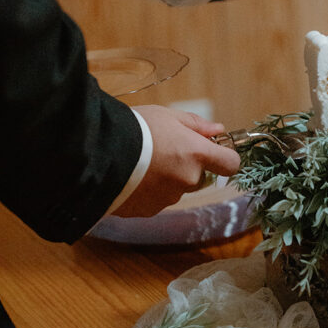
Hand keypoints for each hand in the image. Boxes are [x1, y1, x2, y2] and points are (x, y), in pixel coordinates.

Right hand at [114, 106, 239, 217]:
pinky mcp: (148, 210)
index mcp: (197, 155)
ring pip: (175, 189)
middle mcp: (188, 180)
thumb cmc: (135, 129)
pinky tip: (131, 178)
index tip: (215, 151)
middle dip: (186, 166)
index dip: (224, 157)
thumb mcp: (167, 116)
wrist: (98, 155)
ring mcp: (168, 198)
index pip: (230, 164)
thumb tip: (217, 130)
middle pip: (199, 177)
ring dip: (166, 180)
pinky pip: (155, 201)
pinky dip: (148, 192)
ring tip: (141, 164)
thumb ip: (196, 125)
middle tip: (162, 151)